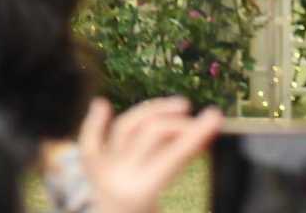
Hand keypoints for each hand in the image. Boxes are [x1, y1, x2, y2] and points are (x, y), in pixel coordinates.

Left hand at [77, 96, 222, 212]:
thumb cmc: (149, 212)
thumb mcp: (172, 193)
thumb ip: (185, 158)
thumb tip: (207, 125)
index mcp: (142, 189)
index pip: (173, 154)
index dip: (196, 132)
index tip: (216, 115)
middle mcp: (119, 175)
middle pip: (152, 131)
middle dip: (180, 122)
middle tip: (203, 119)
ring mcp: (103, 168)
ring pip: (126, 126)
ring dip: (153, 109)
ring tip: (180, 105)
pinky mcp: (92, 166)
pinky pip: (89, 140)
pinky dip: (93, 122)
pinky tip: (101, 103)